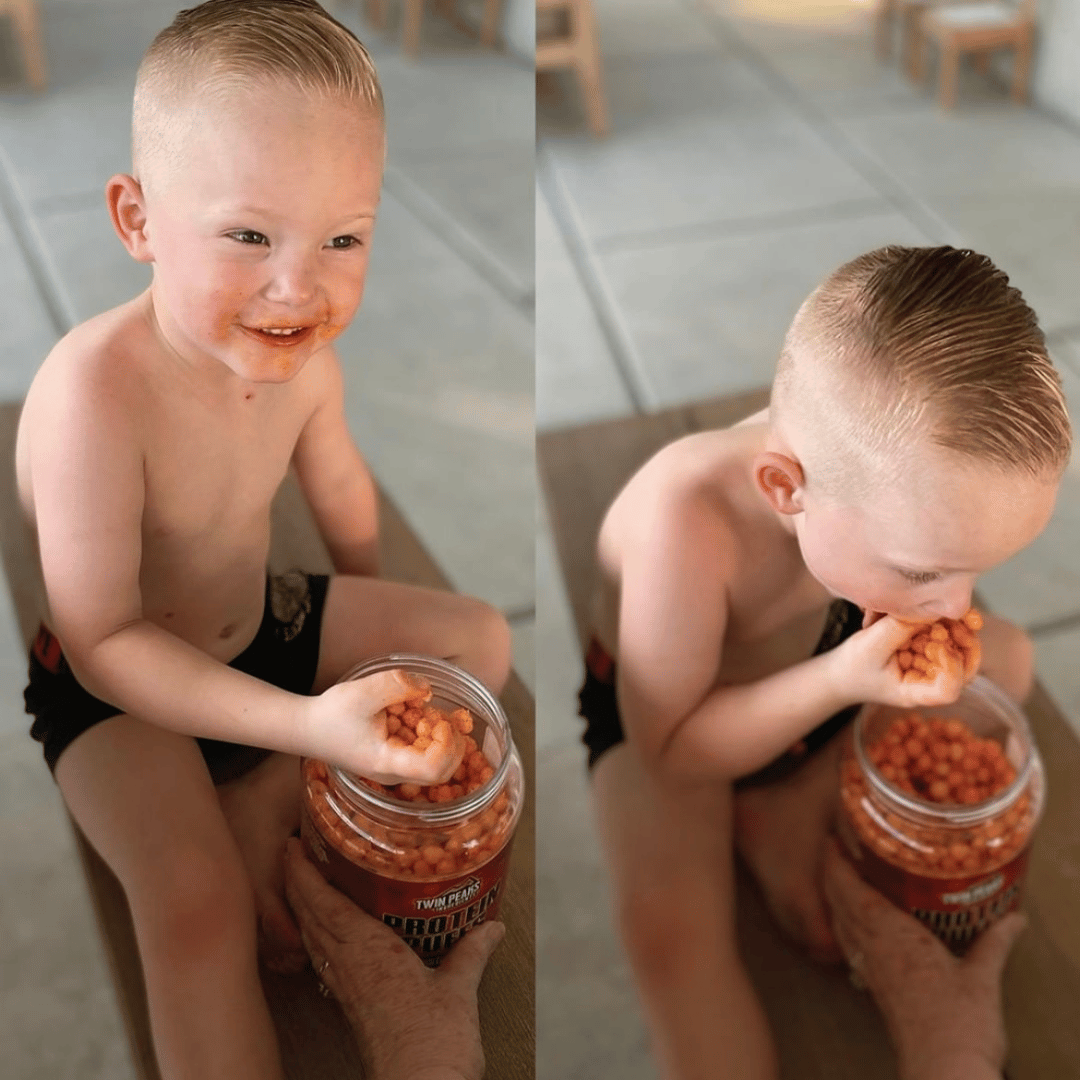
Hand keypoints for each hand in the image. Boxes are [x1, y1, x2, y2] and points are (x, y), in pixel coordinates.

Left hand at [283, 838, 503, 1079]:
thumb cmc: (432, 1047)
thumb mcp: (459, 990)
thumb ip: (472, 952)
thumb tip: (491, 928)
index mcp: (369, 952)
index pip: (323, 903)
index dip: (304, 872)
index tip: (293, 845)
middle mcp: (350, 968)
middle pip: (310, 918)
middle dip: (297, 884)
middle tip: (294, 854)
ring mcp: (347, 991)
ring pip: (314, 940)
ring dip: (304, 910)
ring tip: (307, 885)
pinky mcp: (353, 1010)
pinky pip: (326, 963)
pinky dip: (320, 940)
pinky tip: (330, 940)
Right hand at [308, 670, 465, 783]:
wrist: (307, 728)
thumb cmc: (331, 714)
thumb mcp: (364, 692)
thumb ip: (398, 684)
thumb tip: (427, 688)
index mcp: (388, 763)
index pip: (434, 770)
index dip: (447, 745)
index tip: (440, 721)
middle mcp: (395, 773)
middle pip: (443, 771)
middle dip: (452, 741)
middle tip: (441, 715)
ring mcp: (396, 768)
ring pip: (436, 762)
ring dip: (440, 736)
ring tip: (425, 712)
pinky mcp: (394, 758)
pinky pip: (422, 752)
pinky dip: (428, 733)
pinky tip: (414, 713)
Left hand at [820, 836, 1022, 1079]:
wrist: (942, 1069)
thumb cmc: (957, 1026)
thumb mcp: (982, 977)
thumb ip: (993, 942)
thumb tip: (1013, 919)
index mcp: (891, 934)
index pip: (850, 888)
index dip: (836, 862)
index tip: (832, 840)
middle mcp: (873, 949)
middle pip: (838, 902)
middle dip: (831, 873)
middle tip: (836, 851)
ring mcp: (870, 970)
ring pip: (840, 923)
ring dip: (835, 898)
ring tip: (843, 880)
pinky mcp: (875, 989)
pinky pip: (850, 947)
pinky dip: (846, 927)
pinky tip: (855, 927)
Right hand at [831, 615, 965, 709]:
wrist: (838, 672)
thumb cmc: (851, 666)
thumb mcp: (871, 645)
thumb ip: (900, 627)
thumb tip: (930, 607)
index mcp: (916, 692)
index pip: (950, 689)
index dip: (953, 666)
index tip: (936, 645)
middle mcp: (930, 681)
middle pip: (965, 664)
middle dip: (962, 635)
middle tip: (946, 615)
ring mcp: (930, 666)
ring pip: (957, 644)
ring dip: (944, 622)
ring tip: (919, 609)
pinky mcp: (926, 652)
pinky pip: (942, 634)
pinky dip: (932, 619)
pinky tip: (910, 611)